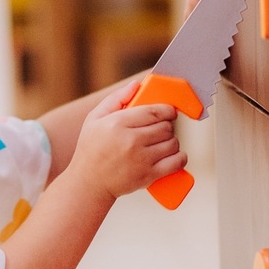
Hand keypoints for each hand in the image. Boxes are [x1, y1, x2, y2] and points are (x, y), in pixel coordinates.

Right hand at [69, 81, 186, 199]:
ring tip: (160, 142)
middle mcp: (131, 141)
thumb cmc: (91, 150)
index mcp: (117, 124)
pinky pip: (176, 162)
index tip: (168, 111)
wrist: (89, 183)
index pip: (154, 111)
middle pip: (165, 127)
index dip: (166, 110)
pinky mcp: (148, 175)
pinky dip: (179, 157)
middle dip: (166, 126)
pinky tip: (172, 155)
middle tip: (159, 128)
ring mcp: (141, 159)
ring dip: (171, 141)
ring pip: (173, 143)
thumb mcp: (94, 118)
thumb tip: (136, 85)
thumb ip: (116, 99)